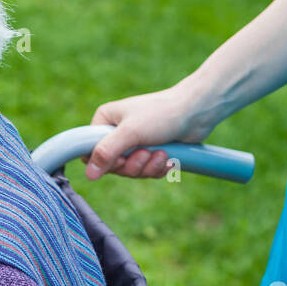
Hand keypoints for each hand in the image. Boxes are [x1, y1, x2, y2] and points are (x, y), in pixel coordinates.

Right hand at [84, 86, 206, 180]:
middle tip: (147, 154)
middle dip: (133, 165)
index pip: (89, 152)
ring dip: (148, 167)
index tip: (122, 159)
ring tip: (162, 154)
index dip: (105, 162)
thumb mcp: (130, 132)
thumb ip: (107, 152)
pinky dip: (157, 168)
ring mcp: (134, 143)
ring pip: (131, 171)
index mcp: (105, 121)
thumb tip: (88, 174)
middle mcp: (116, 132)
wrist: (197, 111)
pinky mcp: (150, 152)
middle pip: (112, 166)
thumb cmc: (162, 114)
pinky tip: (168, 159)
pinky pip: (146, 171)